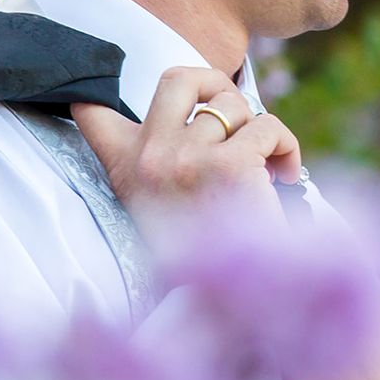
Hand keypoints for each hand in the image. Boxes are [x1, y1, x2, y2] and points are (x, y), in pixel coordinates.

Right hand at [72, 66, 302, 243]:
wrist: (237, 301)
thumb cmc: (205, 256)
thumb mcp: (158, 211)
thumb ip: (159, 168)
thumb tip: (197, 121)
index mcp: (127, 169)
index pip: (93, 113)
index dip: (95, 91)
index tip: (93, 89)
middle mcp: (151, 157)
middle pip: (177, 78)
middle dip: (213, 83)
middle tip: (236, 115)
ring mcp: (189, 158)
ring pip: (233, 105)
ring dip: (257, 128)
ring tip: (268, 162)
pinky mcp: (232, 166)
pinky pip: (267, 127)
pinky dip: (286, 145)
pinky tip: (286, 173)